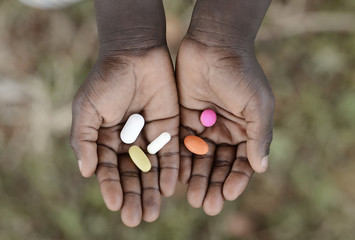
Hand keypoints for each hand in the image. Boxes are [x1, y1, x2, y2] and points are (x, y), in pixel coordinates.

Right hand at [70, 47, 178, 226]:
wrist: (136, 53)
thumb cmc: (107, 80)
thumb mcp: (87, 109)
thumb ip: (84, 141)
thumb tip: (86, 173)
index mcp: (106, 139)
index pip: (108, 169)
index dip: (111, 187)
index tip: (116, 204)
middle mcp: (128, 141)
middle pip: (132, 174)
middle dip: (134, 196)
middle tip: (137, 219)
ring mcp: (149, 136)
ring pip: (152, 169)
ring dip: (152, 191)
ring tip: (153, 213)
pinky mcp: (169, 128)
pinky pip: (171, 153)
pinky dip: (171, 171)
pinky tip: (170, 188)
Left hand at [176, 38, 274, 215]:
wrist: (213, 45)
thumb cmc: (240, 73)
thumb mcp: (257, 105)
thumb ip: (259, 136)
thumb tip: (262, 168)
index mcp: (245, 130)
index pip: (243, 162)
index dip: (237, 179)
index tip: (228, 194)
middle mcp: (224, 132)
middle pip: (219, 165)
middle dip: (214, 185)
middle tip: (206, 205)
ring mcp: (204, 127)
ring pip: (200, 159)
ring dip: (197, 178)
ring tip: (192, 198)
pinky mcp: (183, 119)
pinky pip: (182, 145)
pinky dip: (181, 162)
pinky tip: (178, 178)